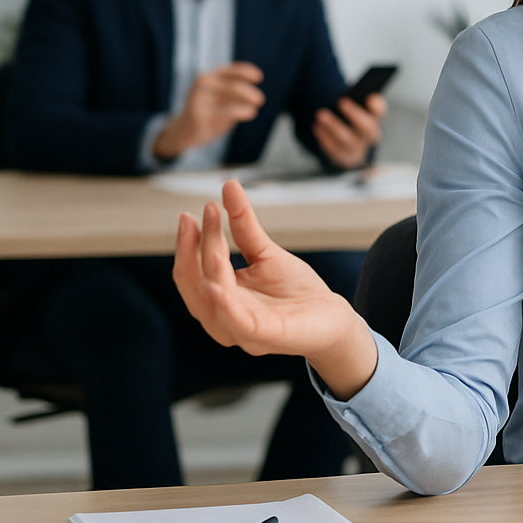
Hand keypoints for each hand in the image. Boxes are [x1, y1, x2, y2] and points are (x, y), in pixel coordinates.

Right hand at [154, 62, 265, 160]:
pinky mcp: (200, 117)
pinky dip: (243, 111)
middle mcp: (202, 85)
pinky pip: (228, 112)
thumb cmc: (209, 109)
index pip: (232, 70)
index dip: (247, 72)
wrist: (184, 129)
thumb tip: (256, 90)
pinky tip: (250, 113)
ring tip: (253, 110)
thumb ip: (234, 89)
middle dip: (250, 93)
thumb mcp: (220, 95)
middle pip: (234, 87)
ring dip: (247, 104)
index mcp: (208, 76)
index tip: (259, 77)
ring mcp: (199, 100)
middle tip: (260, 100)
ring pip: (231, 99)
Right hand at [173, 180, 378, 397]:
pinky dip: (225, 306)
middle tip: (199, 215)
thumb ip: (244, 225)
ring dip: (208, 272)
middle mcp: (223, 318)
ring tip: (212, 244)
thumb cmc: (295, 289)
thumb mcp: (266, 252)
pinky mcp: (266, 336)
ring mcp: (242, 330)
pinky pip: (238, 324)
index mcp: (220, 299)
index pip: (194, 270)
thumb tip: (229, 186)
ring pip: (212, 303)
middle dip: (193, 251)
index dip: (190, 243)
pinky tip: (217, 285)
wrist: (332, 318)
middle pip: (195, 285)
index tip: (197, 211)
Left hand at [314, 93, 386, 169]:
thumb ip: (354, 96)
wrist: (350, 146)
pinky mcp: (345, 158)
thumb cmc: (350, 120)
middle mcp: (370, 135)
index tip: (370, 98)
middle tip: (341, 102)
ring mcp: (358, 149)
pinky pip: (335, 150)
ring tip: (321, 115)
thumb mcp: (353, 105)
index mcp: (374, 118)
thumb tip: (349, 87)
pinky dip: (325, 139)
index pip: (380, 111)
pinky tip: (318, 128)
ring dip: (334, 127)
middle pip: (368, 128)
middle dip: (355, 114)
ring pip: (348, 140)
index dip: (377, 106)